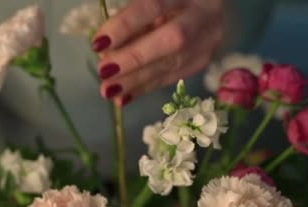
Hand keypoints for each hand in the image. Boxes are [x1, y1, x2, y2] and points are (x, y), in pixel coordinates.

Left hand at [93, 0, 223, 105]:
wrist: (204, 5)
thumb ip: (131, 16)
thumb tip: (106, 49)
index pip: (154, 6)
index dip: (126, 25)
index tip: (99, 43)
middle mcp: (204, 13)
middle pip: (172, 39)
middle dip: (134, 58)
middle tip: (104, 72)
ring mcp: (209, 39)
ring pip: (174, 63)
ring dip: (137, 80)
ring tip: (109, 89)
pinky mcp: (204, 59)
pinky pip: (174, 76)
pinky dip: (145, 87)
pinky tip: (124, 96)